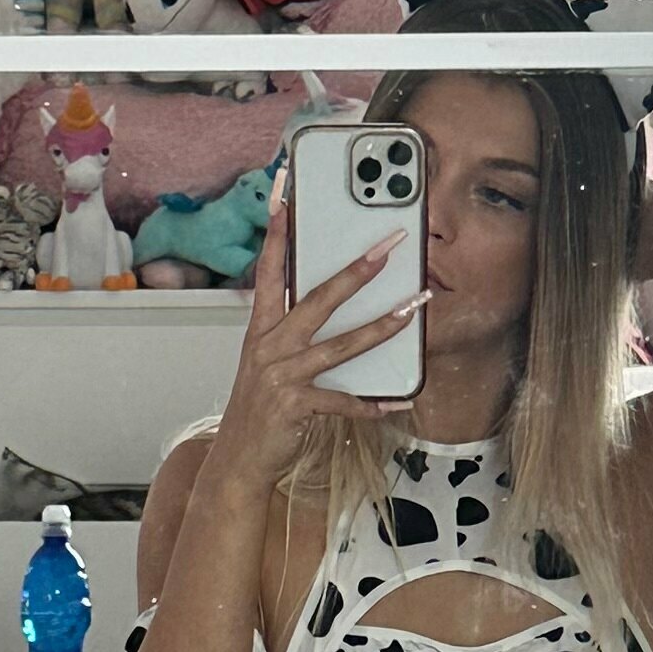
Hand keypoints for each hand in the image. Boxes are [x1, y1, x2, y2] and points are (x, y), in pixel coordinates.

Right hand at [204, 177, 425, 495]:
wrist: (239, 459)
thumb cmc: (260, 408)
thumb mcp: (269, 362)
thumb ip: (295, 332)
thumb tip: (336, 304)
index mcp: (261, 329)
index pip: (269, 269)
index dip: (277, 231)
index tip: (285, 192)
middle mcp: (268, 346)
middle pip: (317, 298)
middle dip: (356, 269)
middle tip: (389, 245)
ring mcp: (281, 376)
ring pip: (339, 344)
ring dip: (381, 325)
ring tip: (413, 308)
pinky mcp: (295, 407)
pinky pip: (343, 401)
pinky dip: (373, 402)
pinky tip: (400, 399)